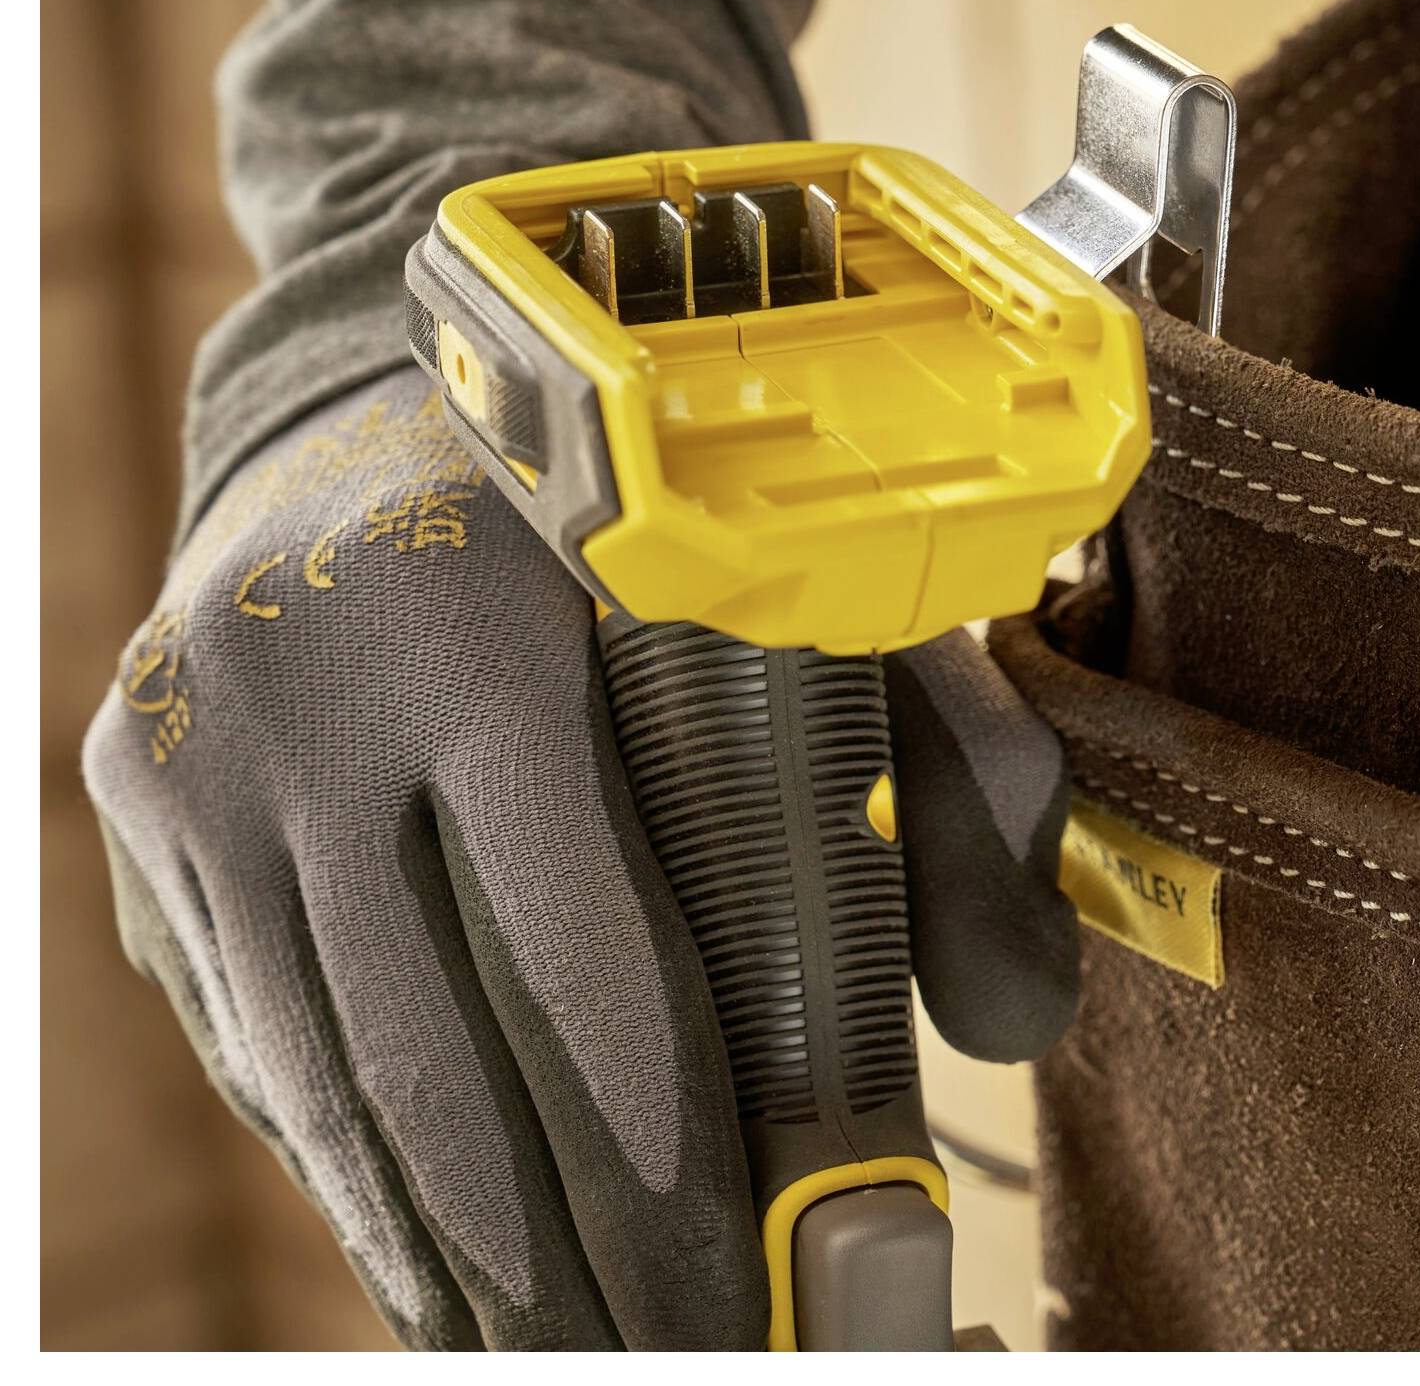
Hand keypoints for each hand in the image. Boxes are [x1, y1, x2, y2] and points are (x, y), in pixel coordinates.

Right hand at [82, 366, 1077, 1349]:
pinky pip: (247, 1035)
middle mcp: (298, 693)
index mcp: (476, 624)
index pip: (568, 935)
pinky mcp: (135, 816)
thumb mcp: (800, 593)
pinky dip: (343, 1163)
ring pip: (317, 1076)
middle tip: (654, 1363)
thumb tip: (1013, 1019)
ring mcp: (189, 762)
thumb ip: (947, 774)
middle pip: (430, 1051)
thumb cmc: (630, 519)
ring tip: (544, 1352)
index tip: (716, 1287)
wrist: (364, 402)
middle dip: (552, 1252)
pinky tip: (432, 1249)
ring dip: (434, 1250)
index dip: (643, 1139)